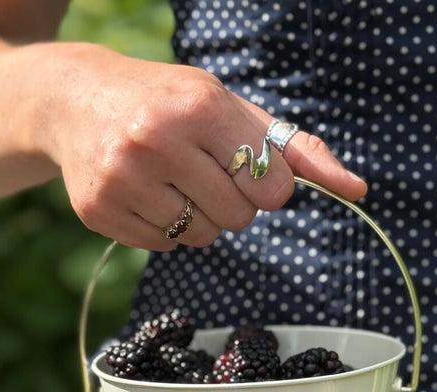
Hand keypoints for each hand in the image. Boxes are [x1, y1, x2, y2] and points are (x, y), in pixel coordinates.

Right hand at [40, 44, 367, 249]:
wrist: (78, 100)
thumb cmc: (173, 104)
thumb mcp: (234, 110)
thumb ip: (299, 152)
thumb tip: (358, 190)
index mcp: (200, 108)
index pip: (271, 187)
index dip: (268, 187)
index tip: (249, 169)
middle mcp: (157, 141)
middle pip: (238, 218)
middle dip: (234, 203)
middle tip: (206, 172)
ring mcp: (123, 179)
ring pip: (202, 238)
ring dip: (201, 218)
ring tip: (174, 181)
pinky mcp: (100, 211)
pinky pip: (165, 247)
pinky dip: (167, 229)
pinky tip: (147, 193)